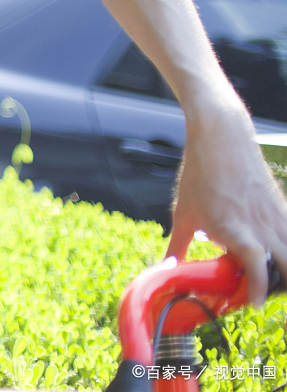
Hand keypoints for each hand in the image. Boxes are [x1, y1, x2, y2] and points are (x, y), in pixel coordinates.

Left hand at [168, 101, 286, 308]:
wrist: (222, 138)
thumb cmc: (201, 174)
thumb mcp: (184, 212)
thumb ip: (179, 244)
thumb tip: (168, 266)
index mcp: (238, 233)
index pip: (259, 273)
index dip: (257, 292)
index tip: (251, 304)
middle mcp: (264, 229)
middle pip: (286, 271)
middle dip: (277, 287)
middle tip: (261, 292)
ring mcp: (277, 218)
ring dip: (284, 269)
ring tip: (269, 274)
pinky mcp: (283, 208)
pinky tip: (275, 250)